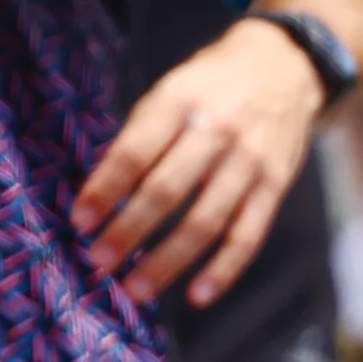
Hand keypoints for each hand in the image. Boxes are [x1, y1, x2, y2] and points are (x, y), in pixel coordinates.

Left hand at [73, 17, 326, 305]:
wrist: (283, 66)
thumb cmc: (207, 85)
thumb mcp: (166, 91)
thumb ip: (139, 136)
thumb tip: (100, 191)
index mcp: (177, 103)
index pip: (133, 154)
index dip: (104, 191)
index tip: (79, 221)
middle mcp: (214, 133)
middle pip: (166, 192)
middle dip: (129, 232)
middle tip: (99, 261)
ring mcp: (249, 163)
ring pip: (206, 222)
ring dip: (168, 261)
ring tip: (136, 288)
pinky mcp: (276, 187)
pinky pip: (248, 235)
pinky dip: (223, 270)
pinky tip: (197, 295)